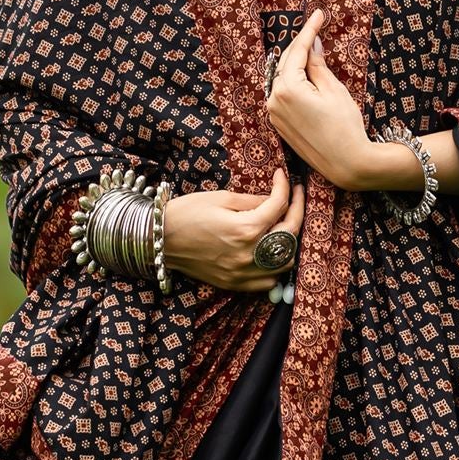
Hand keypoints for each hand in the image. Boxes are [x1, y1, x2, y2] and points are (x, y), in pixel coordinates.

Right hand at [161, 168, 306, 292]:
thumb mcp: (221, 198)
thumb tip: (274, 199)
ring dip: (290, 240)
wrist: (160, 239)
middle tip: (295, 196)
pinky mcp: (235, 283)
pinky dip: (275, 267)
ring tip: (285, 223)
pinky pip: (268, 281)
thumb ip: (253, 200)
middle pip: (290, 234)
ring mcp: (243, 272)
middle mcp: (249, 254)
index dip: (285, 186)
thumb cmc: (187, 213)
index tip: (282, 176)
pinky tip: (271, 252)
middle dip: (297, 210)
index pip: (279, 205)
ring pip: (285, 261)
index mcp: (246, 228)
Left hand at [264, 12, 378, 189]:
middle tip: (316, 24)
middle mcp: (273, 99)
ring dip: (297, 61)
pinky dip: (293, 80)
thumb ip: (318, 64)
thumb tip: (313, 44)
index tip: (318, 14)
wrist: (346, 164)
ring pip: (283, 77)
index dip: (309, 30)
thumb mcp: (333, 90)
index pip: (297, 51)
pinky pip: (283, 93)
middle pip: (287, 62)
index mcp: (287, 88)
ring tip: (312, 44)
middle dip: (301, 43)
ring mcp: (273, 112)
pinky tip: (306, 71)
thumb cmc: (345, 126)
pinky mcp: (277, 122)